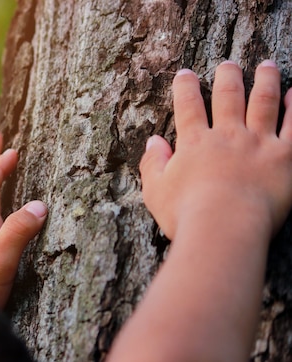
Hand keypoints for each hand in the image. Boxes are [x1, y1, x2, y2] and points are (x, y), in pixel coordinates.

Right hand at [140, 60, 291, 239]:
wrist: (223, 227)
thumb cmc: (185, 214)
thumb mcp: (155, 191)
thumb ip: (153, 164)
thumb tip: (154, 142)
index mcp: (194, 143)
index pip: (188, 106)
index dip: (185, 88)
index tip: (185, 74)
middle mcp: (227, 136)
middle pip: (228, 97)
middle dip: (228, 77)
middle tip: (228, 65)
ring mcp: (257, 143)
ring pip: (262, 102)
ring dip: (264, 81)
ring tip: (266, 65)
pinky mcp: (284, 156)